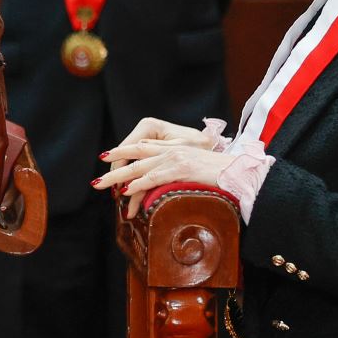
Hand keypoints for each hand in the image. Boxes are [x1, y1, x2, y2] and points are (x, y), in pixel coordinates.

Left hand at [98, 118, 231, 218]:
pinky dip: (139, 183)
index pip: (143, 147)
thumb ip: (176, 172)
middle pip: (136, 155)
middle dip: (115, 166)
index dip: (123, 151)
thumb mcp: (194, 169)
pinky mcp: (182, 169)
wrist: (239, 172)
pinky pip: (155, 176)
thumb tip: (160, 186)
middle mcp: (172, 150)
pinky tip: (127, 190)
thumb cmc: (220, 175)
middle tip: (97, 179)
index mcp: (174, 148)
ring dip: (120, 178)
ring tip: (103, 187)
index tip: (107, 157)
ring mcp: (177, 158)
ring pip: (141, 167)